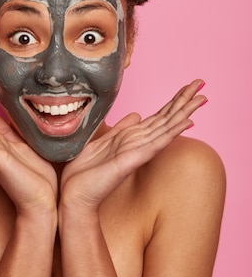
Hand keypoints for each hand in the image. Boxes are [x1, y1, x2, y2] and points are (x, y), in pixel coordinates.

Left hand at [59, 79, 206, 210]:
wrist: (75, 194)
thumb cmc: (85, 171)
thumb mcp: (103, 140)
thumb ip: (121, 128)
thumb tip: (135, 114)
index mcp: (132, 137)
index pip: (159, 115)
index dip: (174, 100)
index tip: (189, 86)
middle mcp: (139, 143)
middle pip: (167, 118)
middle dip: (184, 100)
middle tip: (201, 83)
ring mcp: (138, 151)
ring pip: (166, 127)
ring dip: (184, 112)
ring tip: (201, 98)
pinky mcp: (133, 160)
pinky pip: (156, 143)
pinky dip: (173, 132)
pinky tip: (187, 122)